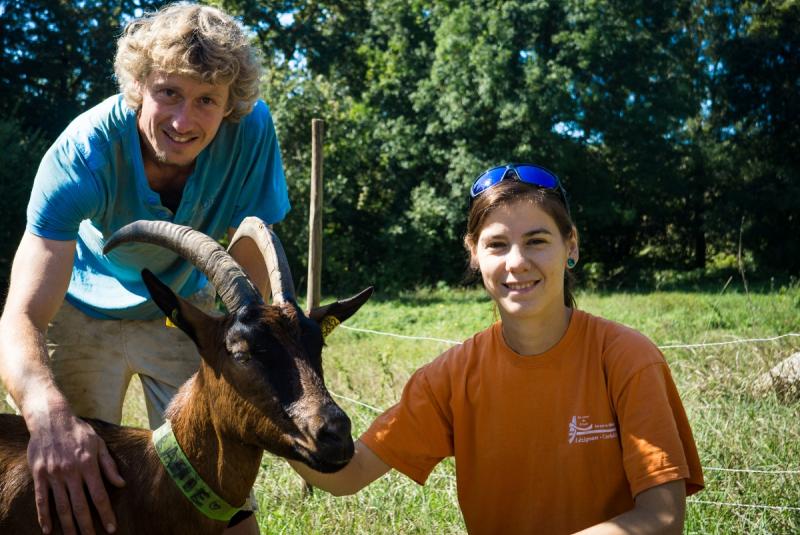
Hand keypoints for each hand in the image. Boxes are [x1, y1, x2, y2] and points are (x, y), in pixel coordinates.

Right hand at [27, 409, 125, 534]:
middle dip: (87, 526)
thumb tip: (121, 484)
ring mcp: (54, 474)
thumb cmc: (79, 431)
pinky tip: (49, 530)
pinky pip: (42, 500)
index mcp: (88, 464)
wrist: (51, 419)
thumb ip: (109, 465)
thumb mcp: (99, 443)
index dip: (106, 513)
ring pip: (61, 506)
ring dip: (68, 526)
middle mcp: (71, 472)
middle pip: (80, 506)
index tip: (111, 528)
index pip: (99, 495)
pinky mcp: (39, 475)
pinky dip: (44, 516)